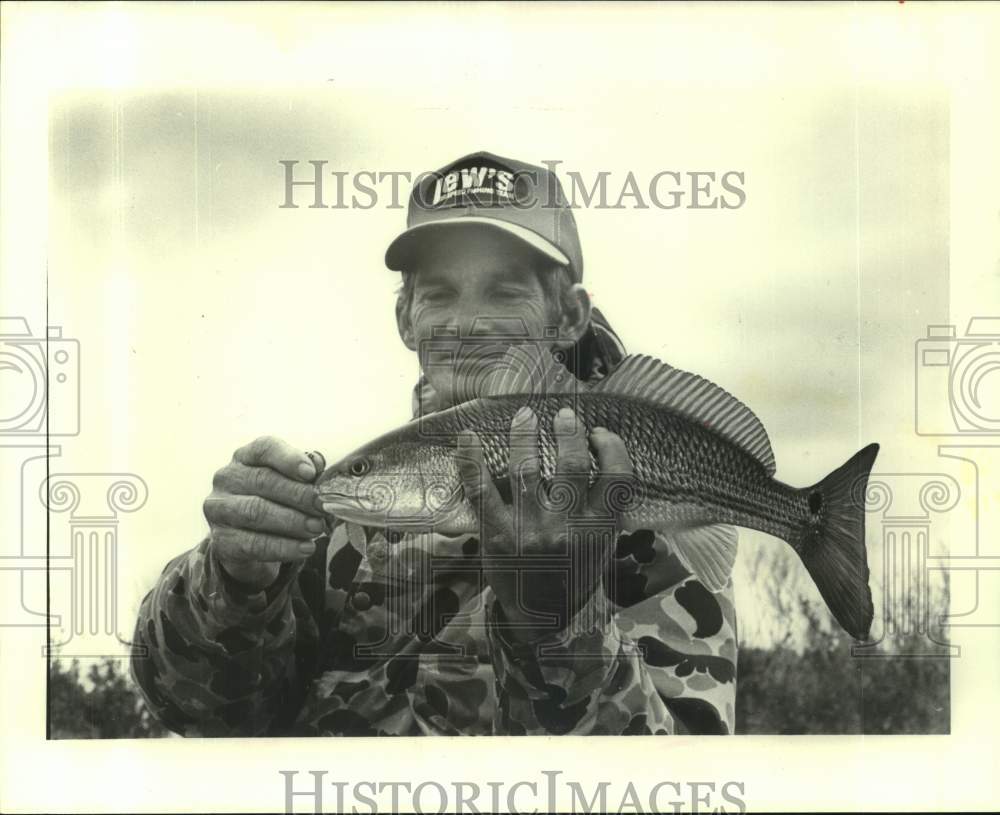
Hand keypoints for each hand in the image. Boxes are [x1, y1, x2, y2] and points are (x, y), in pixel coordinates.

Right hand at [204, 436, 326, 589]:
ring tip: (316, 528)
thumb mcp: (292, 484)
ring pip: (255, 511)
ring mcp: (218, 509)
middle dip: (298, 495)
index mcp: (246, 457)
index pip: (264, 448)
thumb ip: (306, 474)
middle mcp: (227, 479)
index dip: (289, 459)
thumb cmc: (276, 503)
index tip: (311, 473)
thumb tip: (317, 465)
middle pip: (263, 480)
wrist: (251, 543)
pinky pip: (252, 544)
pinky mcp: (220, 540)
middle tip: (322, 507)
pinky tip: (305, 548)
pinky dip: (283, 547)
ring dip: (292, 521)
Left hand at [457, 406, 633, 642]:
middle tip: (564, 415)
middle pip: (571, 465)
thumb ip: (602, 509)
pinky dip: (471, 460)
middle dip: (569, 432)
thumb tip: (597, 457)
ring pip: (528, 469)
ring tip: (526, 416)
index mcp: (599, 530)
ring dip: (526, 435)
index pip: (616, 477)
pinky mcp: (495, 534)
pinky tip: (469, 436)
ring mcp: (529, 530)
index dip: (611, 448)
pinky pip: (480, 490)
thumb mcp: (601, 547)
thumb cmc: (573, 576)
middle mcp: (566, 528)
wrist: (542, 620)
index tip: (600, 434)